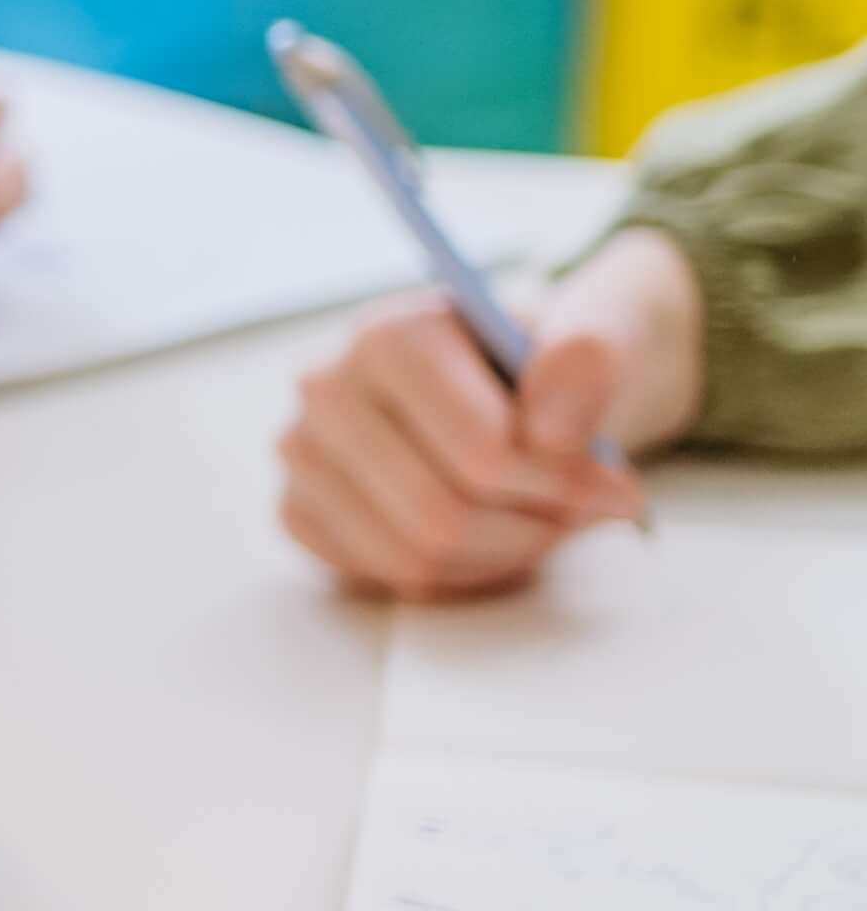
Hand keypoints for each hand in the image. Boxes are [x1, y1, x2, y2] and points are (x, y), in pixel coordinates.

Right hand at [280, 234, 697, 597]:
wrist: (511, 383)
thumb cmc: (546, 366)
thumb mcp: (598, 334)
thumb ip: (590, 356)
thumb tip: (549, 429)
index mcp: (389, 334)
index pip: (481, 453)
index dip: (561, 486)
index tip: (611, 486)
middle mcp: (325, 389)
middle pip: (439, 516)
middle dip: (528, 530)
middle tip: (576, 513)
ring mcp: (302, 451)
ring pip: (411, 557)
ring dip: (497, 555)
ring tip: (536, 521)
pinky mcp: (299, 506)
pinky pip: (383, 576)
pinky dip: (453, 573)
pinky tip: (484, 534)